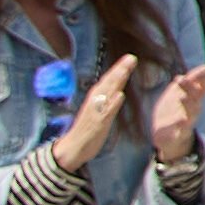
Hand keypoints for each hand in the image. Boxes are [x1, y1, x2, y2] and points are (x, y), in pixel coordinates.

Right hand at [49, 55, 137, 173]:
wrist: (73, 148)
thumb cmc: (88, 128)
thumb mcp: (100, 111)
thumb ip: (108, 100)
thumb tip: (118, 90)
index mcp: (96, 97)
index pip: (109, 80)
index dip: (119, 68)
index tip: (130, 57)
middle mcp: (95, 101)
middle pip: (109, 82)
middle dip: (120, 70)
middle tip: (131, 57)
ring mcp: (96, 112)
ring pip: (107, 94)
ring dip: (116, 81)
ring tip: (125, 70)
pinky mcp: (98, 124)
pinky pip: (106, 113)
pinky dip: (113, 104)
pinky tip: (119, 96)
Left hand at [144, 62, 204, 166]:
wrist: (168, 138)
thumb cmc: (173, 113)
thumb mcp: (174, 98)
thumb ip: (180, 87)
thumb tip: (180, 77)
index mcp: (194, 99)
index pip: (203, 87)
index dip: (204, 78)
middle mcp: (194, 110)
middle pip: (197, 97)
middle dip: (191, 88)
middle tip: (183, 79)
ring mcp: (187, 122)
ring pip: (192, 113)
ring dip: (188, 104)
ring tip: (182, 98)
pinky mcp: (178, 134)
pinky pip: (181, 131)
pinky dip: (181, 126)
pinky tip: (180, 121)